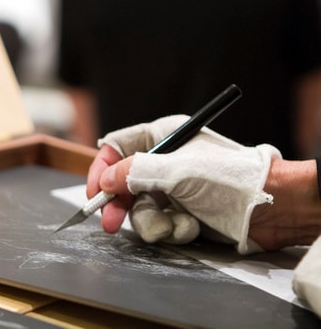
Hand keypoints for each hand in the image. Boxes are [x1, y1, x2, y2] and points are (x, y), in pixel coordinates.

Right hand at [87, 115, 281, 253]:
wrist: (271, 209)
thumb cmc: (230, 179)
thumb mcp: (177, 171)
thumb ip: (135, 172)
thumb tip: (104, 180)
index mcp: (163, 138)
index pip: (118, 147)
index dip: (101, 168)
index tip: (95, 192)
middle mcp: (163, 162)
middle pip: (122, 183)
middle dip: (120, 206)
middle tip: (110, 224)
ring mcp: (171, 189)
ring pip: (139, 210)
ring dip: (155, 222)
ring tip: (177, 225)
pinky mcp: (180, 212)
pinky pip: (159, 224)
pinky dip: (174, 229)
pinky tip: (193, 227)